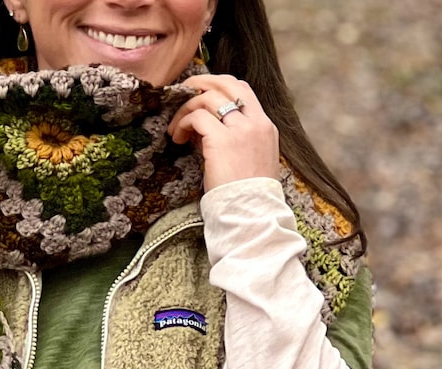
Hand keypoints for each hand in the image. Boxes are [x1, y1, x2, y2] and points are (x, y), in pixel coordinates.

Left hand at [167, 74, 279, 191]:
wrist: (250, 212)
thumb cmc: (246, 195)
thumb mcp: (250, 161)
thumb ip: (236, 140)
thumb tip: (205, 128)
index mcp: (265, 127)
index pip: (243, 90)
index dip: (219, 87)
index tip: (201, 96)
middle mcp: (256, 123)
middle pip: (227, 83)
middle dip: (202, 82)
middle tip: (183, 91)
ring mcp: (241, 130)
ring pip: (208, 98)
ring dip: (186, 108)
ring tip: (176, 128)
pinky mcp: (222, 140)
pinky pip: (197, 117)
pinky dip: (183, 123)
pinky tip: (177, 138)